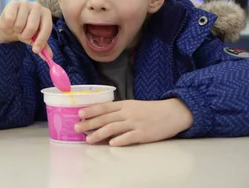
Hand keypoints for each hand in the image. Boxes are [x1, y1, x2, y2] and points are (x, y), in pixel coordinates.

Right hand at [0, 0, 52, 53]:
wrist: (10, 25)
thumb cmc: (25, 31)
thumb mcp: (34, 39)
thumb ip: (42, 47)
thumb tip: (50, 57)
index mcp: (46, 14)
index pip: (46, 28)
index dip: (41, 41)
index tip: (35, 51)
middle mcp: (37, 6)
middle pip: (32, 27)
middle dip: (25, 36)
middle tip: (22, 36)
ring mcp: (25, 3)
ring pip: (19, 24)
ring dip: (16, 31)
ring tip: (16, 28)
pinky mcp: (13, 3)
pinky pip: (10, 19)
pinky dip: (8, 26)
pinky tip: (10, 24)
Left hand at [74, 99, 193, 146]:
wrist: (172, 113)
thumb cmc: (150, 110)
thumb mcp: (133, 106)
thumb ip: (118, 111)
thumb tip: (101, 117)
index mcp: (124, 105)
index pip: (104, 107)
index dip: (91, 110)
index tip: (79, 114)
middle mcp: (128, 113)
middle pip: (105, 118)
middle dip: (89, 123)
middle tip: (76, 128)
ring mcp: (135, 123)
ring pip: (113, 128)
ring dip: (99, 134)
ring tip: (88, 139)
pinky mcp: (143, 134)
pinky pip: (129, 137)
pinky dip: (119, 140)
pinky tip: (111, 144)